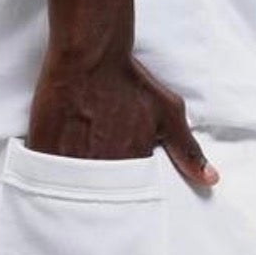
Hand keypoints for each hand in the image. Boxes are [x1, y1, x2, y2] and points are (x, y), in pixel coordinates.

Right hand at [27, 50, 218, 186]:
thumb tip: (211, 180)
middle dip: (97, 200)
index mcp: (131, 165)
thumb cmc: (129, 80)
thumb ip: (188, 150)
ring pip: (71, 193)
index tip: (119, 198)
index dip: (122, 197)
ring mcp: (70, 162)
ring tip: (75, 182)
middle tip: (95, 188)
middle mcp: (101, 167)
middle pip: (98, 201)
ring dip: (73, 193)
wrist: (89, 54)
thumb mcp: (167, 112)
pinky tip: (53, 176)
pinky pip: (45, 180)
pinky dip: (49, 182)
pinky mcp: (44, 152)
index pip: (128, 199)